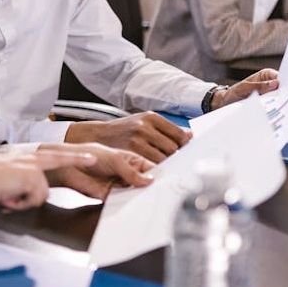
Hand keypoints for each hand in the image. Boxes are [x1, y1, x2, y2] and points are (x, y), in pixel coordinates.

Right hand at [0, 150, 97, 212]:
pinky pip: (34, 199)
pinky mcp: (31, 177)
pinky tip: (8, 197)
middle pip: (60, 158)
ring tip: (8, 196)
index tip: (87, 155)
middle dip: (78, 158)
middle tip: (94, 159)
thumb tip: (25, 194)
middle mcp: (29, 159)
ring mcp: (31, 167)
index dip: (70, 156)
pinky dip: (21, 204)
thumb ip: (20, 182)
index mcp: (23, 158)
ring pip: (41, 193)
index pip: (52, 155)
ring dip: (24, 201)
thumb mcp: (6, 178)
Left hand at [39, 142, 154, 198]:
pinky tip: (135, 207)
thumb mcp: (115, 159)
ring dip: (141, 198)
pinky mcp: (111, 197)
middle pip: (144, 184)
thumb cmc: (90, 154)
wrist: (69, 166)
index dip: (158, 176)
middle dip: (151, 189)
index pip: (150, 169)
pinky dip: (128, 205)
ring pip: (135, 194)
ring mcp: (120, 186)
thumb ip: (131, 171)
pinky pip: (123, 202)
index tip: (169, 183)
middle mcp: (128, 174)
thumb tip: (149, 180)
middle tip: (162, 195)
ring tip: (151, 202)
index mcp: (132, 161)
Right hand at [64, 111, 189, 162]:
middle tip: (168, 159)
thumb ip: (166, 129)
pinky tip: (149, 168)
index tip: (182, 150)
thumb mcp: (144, 122)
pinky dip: (153, 169)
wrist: (98, 135)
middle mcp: (144, 127)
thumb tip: (190, 136)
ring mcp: (136, 140)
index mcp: (151, 117)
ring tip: (157, 164)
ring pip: (163, 158)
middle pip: (172, 148)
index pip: (179, 134)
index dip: (183, 145)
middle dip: (173, 155)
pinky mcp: (129, 153)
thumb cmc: (124, 130)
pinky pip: (150, 165)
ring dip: (164, 164)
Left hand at [211, 69, 279, 109]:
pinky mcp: (267, 104)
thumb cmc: (234, 92)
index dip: (285, 83)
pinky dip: (274, 109)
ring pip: (279, 98)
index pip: (280, 77)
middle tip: (285, 100)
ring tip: (279, 108)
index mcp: (266, 75)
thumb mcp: (245, 87)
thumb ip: (259, 86)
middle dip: (284, 94)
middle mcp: (269, 84)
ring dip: (279, 103)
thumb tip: (275, 84)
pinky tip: (274, 113)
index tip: (287, 89)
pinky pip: (273, 106)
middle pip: (282, 89)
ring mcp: (269, 95)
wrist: (226, 103)